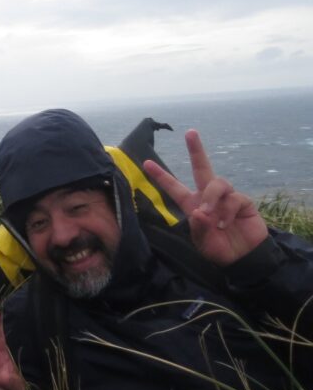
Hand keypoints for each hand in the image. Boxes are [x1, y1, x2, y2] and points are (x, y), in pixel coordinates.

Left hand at [143, 129, 267, 265]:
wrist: (243, 257)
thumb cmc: (218, 248)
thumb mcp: (203, 243)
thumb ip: (199, 229)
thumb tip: (199, 212)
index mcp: (192, 204)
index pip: (174, 187)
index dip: (161, 176)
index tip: (146, 163)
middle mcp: (208, 197)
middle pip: (202, 167)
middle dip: (196, 150)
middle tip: (190, 133)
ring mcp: (226, 197)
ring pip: (217, 182)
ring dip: (211, 197)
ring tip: (210, 214)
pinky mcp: (243, 202)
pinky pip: (234, 198)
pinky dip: (228, 211)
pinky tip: (225, 224)